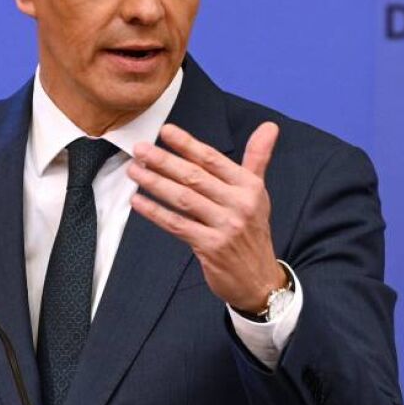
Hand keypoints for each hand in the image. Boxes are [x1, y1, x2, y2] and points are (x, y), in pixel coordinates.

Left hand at [129, 122, 284, 312]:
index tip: (165, 131)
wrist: (259, 278)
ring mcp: (225, 227)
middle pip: (195, 177)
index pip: (214, 160)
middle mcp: (239, 204)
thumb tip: (269, 126)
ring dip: (155, 183)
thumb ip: (258, 158)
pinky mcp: (211, 247)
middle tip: (139, 149)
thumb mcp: (258, 193)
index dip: (188, 144)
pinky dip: (155, 212)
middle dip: (164, 161)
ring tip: (134, 170)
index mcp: (249, 187)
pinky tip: (137, 202)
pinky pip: (177, 225)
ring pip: (184, 199)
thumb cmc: (252, 231)